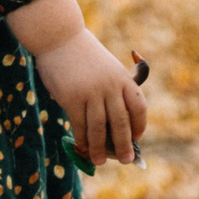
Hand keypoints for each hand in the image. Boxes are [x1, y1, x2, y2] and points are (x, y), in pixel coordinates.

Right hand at [7, 0, 148, 167]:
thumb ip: (113, 90)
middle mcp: (110, 86)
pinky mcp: (72, 97)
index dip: (139, 125)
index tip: (136, 138)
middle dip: (124, 144)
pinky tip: (82, 147)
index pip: (138, 107)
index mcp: (123, 79)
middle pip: (121, 122)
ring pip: (99, 128)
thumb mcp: (107, 67)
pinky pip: (80, 125)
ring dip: (100, 148)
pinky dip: (82, 139)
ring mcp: (91, 92)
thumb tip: (112, 126)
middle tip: (126, 159)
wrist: (59, 37)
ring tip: (100, 161)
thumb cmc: (83, 56)